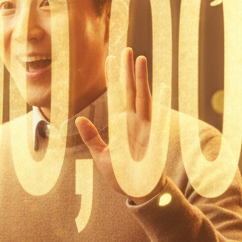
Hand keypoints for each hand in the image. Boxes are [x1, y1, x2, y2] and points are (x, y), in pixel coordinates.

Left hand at [76, 47, 164, 203]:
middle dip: (127, 71)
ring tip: (139, 59)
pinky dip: (160, 100)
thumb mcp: (101, 156)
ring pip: (142, 97)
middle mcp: (134, 122)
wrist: (138, 193)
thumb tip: (77, 121)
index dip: (113, 78)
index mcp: (121, 124)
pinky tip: (163, 85)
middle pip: (130, 90)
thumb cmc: (122, 176)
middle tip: (125, 49)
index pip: (116, 96)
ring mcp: (145, 128)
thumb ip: (91, 138)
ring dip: (141, 79)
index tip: (109, 58)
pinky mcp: (153, 138)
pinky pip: (156, 116)